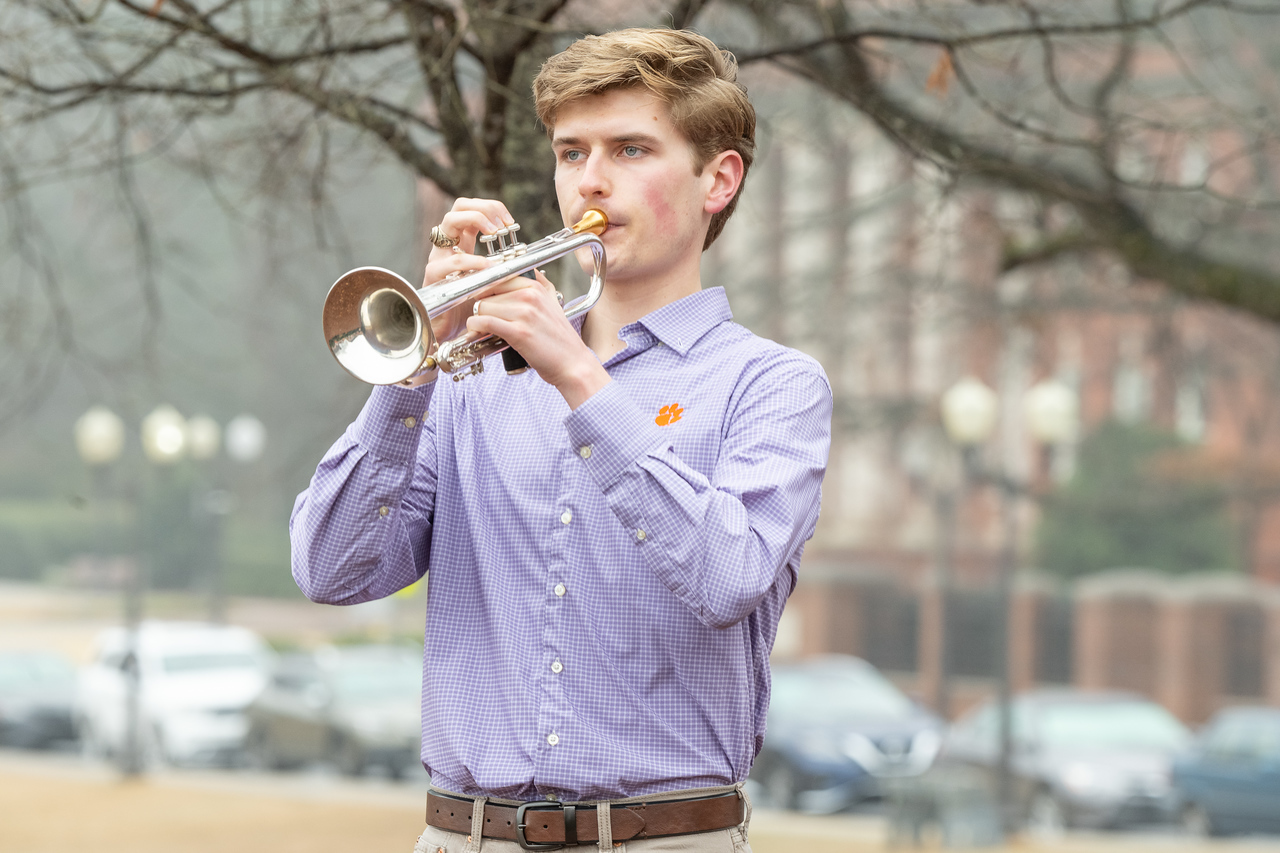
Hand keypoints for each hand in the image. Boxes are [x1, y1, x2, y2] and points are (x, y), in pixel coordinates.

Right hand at [421, 198, 515, 343]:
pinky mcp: (434, 276)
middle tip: (503, 225)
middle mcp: (448, 245)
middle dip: (483, 208)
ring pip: (449, 222)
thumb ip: (502, 264)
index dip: (492, 208)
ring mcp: (439, 257)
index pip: (472, 209)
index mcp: (462, 242)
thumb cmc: (472, 306)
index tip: (510, 222)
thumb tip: (526, 255)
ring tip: (495, 233)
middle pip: (459, 206)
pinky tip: (486, 266)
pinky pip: (451, 261)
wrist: (452, 333)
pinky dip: (471, 260)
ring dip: (476, 221)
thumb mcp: (491, 279)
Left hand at [466, 270, 610, 408]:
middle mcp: (530, 296)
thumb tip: (531, 271)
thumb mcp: (553, 303)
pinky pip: (484, 322)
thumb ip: (541, 284)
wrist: (573, 364)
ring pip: (482, 307)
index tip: (484, 302)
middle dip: (482, 307)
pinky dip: (475, 327)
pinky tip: (477, 332)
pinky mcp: (518, 332)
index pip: (497, 277)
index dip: (486, 291)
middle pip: (487, 293)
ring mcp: (525, 313)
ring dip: (477, 319)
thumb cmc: (560, 339)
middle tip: (485, 319)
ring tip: (482, 329)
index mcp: (536, 287)